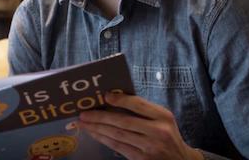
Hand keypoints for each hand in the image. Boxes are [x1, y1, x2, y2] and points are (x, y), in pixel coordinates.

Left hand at [78, 92, 202, 159]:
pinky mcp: (142, 159)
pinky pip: (118, 146)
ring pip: (117, 135)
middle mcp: (158, 131)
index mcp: (163, 116)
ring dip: (97, 128)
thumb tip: (112, 98)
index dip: (120, 100)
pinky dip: (103, 139)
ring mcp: (150, 147)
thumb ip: (143, 110)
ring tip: (83, 123)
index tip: (105, 96)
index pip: (138, 104)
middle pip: (123, 121)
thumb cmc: (166, 135)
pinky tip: (93, 133)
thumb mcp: (162, 120)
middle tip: (83, 113)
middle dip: (100, 117)